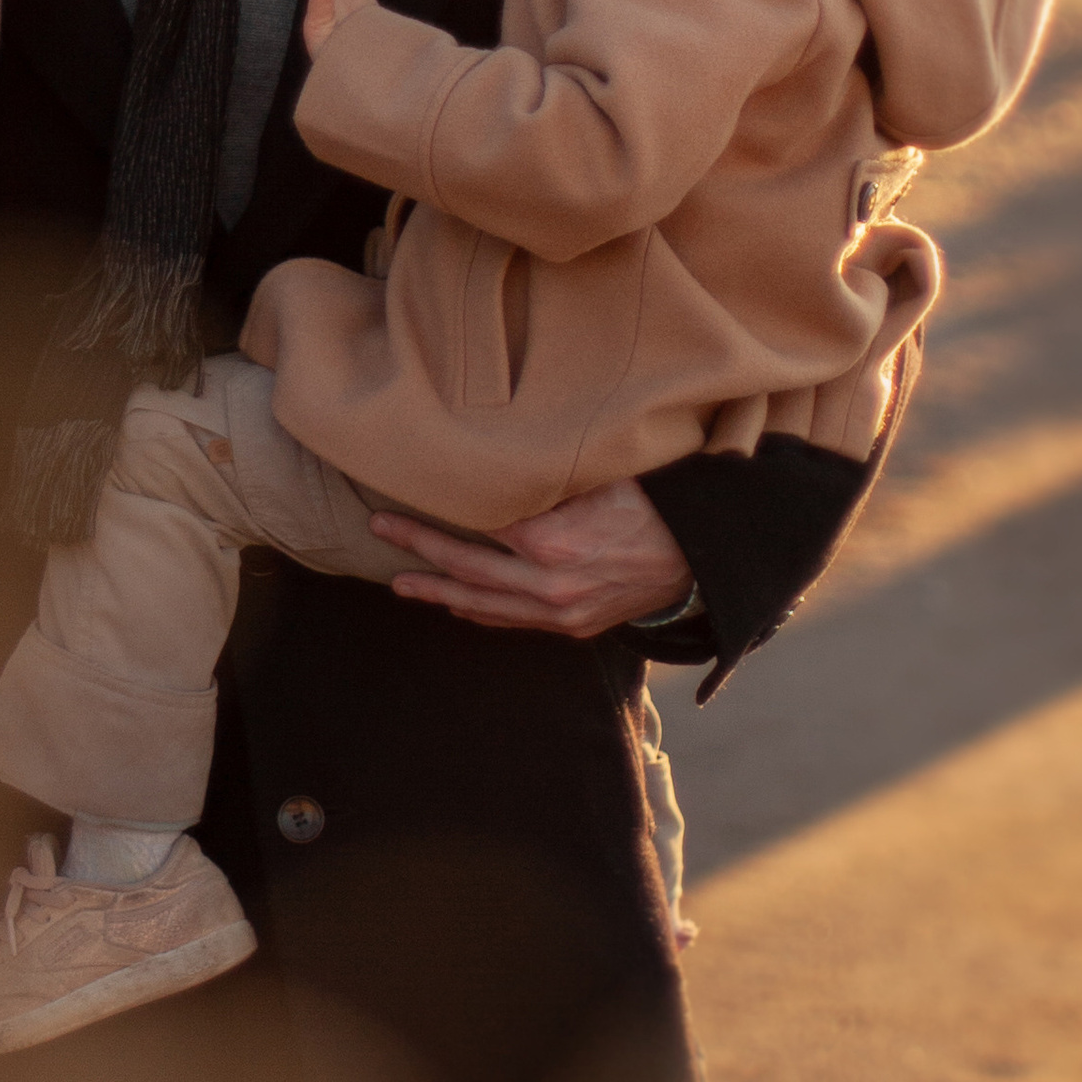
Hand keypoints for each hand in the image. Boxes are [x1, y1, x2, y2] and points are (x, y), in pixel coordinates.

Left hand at [371, 476, 691, 638]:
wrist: (703, 556)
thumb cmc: (652, 502)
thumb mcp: (601, 474)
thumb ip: (547, 474)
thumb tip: (494, 454)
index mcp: (551, 541)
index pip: (476, 524)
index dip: (436, 510)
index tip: (401, 494)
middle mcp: (550, 584)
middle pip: (467, 566)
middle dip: (419, 548)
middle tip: (378, 530)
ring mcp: (561, 612)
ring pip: (484, 604)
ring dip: (438, 591)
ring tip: (400, 582)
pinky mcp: (574, 627)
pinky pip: (514, 622)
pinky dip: (480, 614)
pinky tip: (454, 605)